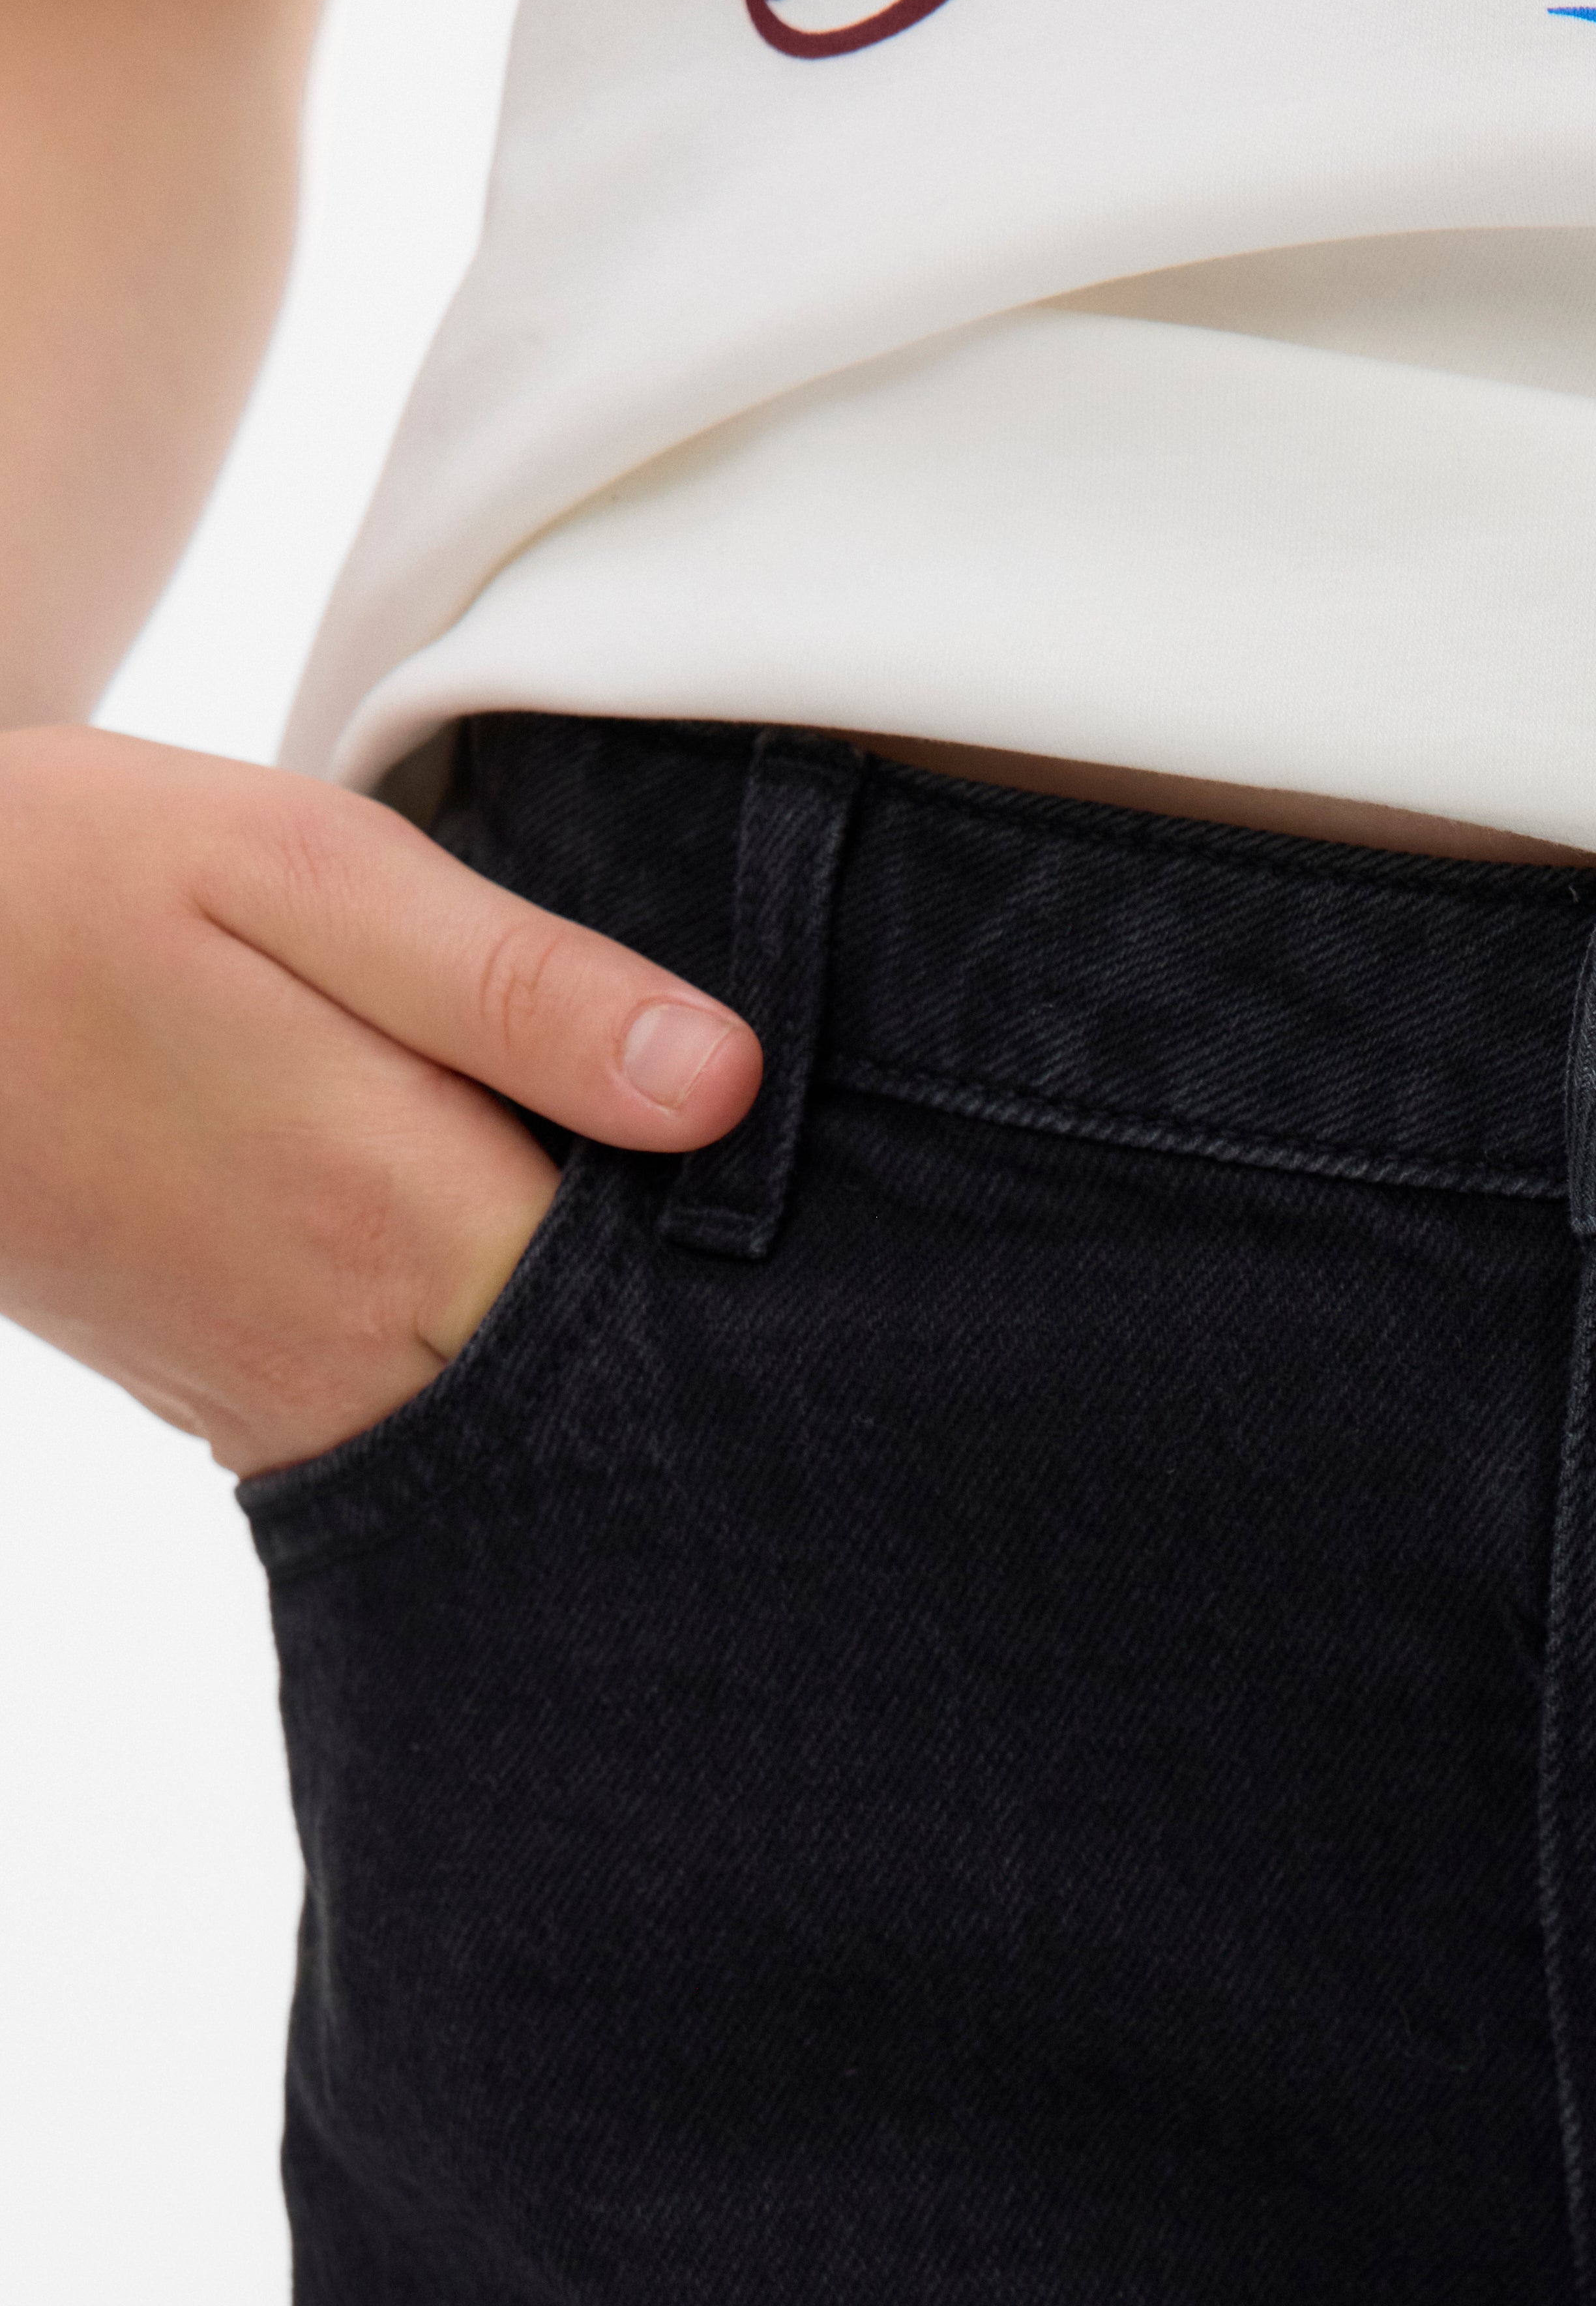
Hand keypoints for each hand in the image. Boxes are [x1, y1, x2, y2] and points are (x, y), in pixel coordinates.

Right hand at [0, 725, 761, 1481]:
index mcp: (402, 1221)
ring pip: (535, 1436)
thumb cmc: (61, 886)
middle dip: (701, 1323)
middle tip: (751, 1206)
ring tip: (634, 1232)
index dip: (767, 1250)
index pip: (678, 1307)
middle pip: (622, 1396)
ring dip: (606, 1354)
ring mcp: (304, 1414)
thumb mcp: (299, 869)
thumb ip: (519, 985)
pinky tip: (519, 1273)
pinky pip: (437, 1432)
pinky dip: (503, 1375)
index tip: (811, 1183)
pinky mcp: (257, 1420)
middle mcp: (366, 1360)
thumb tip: (727, 1084)